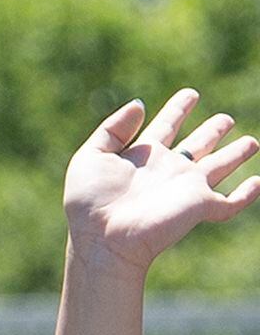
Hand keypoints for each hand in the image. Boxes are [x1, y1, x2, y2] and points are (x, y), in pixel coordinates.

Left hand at [65, 90, 259, 274]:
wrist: (103, 240)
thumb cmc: (90, 203)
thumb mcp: (90, 158)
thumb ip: (113, 129)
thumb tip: (140, 104)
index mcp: (142, 156)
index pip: (165, 126)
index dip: (178, 109)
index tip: (190, 95)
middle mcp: (167, 170)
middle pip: (196, 145)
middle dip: (212, 132)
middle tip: (226, 119)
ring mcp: (186, 188)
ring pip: (218, 166)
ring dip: (235, 154)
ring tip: (252, 142)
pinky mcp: (200, 206)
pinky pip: (230, 202)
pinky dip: (246, 194)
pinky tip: (257, 183)